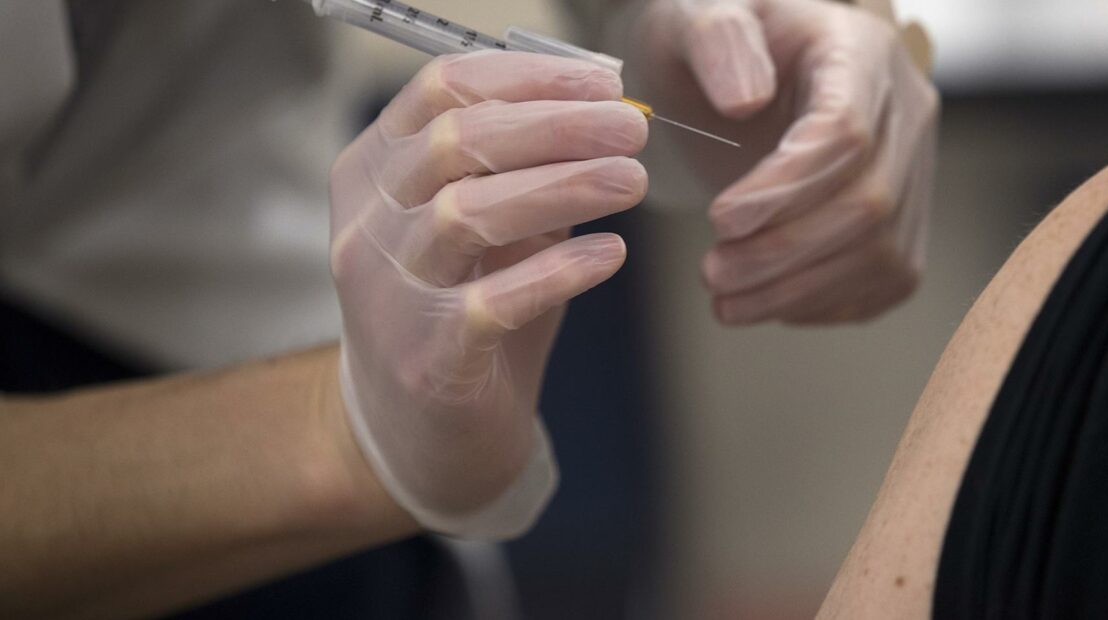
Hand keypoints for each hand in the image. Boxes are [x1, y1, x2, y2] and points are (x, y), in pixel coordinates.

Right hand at [329, 51, 647, 537]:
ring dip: (562, 188)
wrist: (416, 435)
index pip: (440, 91)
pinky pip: (493, 302)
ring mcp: (389, 292)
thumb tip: (605, 121)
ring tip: (632, 179)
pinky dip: (557, 273)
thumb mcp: (480, 232)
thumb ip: (522, 176)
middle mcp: (368, 224)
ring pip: (468, 214)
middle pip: (456, 143)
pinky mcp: (426, 358)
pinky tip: (609, 254)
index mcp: (375, 172)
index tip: (604, 83)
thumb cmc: (456, 313)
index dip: (527, 79)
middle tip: (632, 128)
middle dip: (556, 126)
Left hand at [631, 0, 938, 324]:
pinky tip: (764, 302)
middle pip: (869, 203)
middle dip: (784, 252)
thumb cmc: (711, 47)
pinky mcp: (904, 223)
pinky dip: (821, 303)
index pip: (847, 132)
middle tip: (711, 272)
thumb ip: (717, 40)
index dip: (784, 189)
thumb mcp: (696, 16)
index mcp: (861, 52)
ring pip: (880, 253)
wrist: (733, 80)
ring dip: (797, 290)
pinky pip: (881, 280)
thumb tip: (746, 99)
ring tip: (723, 299)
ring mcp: (914, 170)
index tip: (719, 219)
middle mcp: (906, 111)